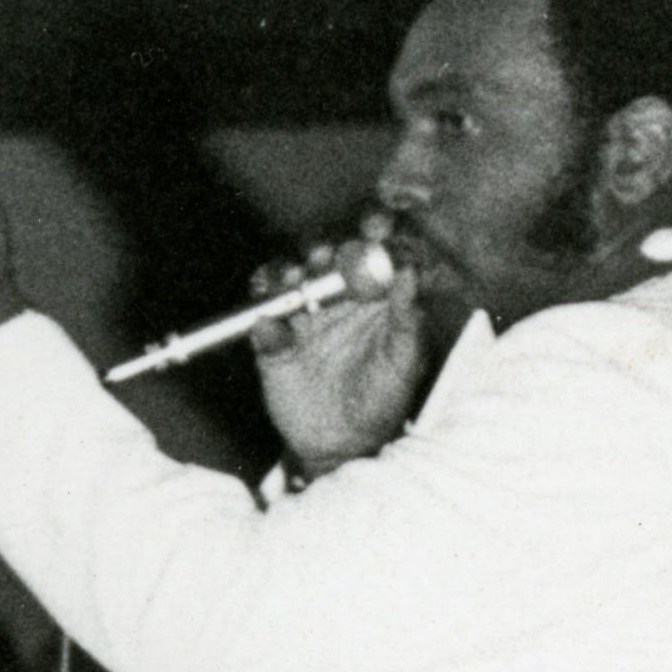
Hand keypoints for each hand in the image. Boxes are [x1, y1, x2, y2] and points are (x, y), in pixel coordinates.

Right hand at [254, 243, 433, 469]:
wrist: (343, 445)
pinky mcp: (273, 340)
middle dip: (322, 249)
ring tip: (293, 282)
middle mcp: (335, 297)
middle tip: (324, 257)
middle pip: (323, 256)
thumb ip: (408, 319)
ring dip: (287, 274)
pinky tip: (272, 328)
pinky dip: (263, 319)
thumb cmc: (382, 401)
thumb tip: (410, 274)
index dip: (372, 231)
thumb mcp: (404, 363)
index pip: (370, 251)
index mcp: (372, 296)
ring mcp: (302, 315)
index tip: (375, 226)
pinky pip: (261, 319)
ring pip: (287, 279)